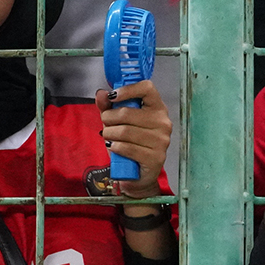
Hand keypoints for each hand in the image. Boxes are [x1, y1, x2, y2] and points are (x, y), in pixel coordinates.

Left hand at [95, 77, 171, 197]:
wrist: (138, 176)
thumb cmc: (130, 145)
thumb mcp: (117, 123)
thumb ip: (108, 107)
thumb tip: (101, 94)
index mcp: (157, 108)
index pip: (147, 88)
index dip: (128, 89)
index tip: (113, 96)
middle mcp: (163, 123)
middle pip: (128, 112)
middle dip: (109, 118)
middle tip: (106, 125)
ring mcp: (161, 141)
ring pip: (125, 131)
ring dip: (109, 134)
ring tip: (108, 137)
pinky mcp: (155, 158)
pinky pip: (127, 148)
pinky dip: (115, 147)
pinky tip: (113, 147)